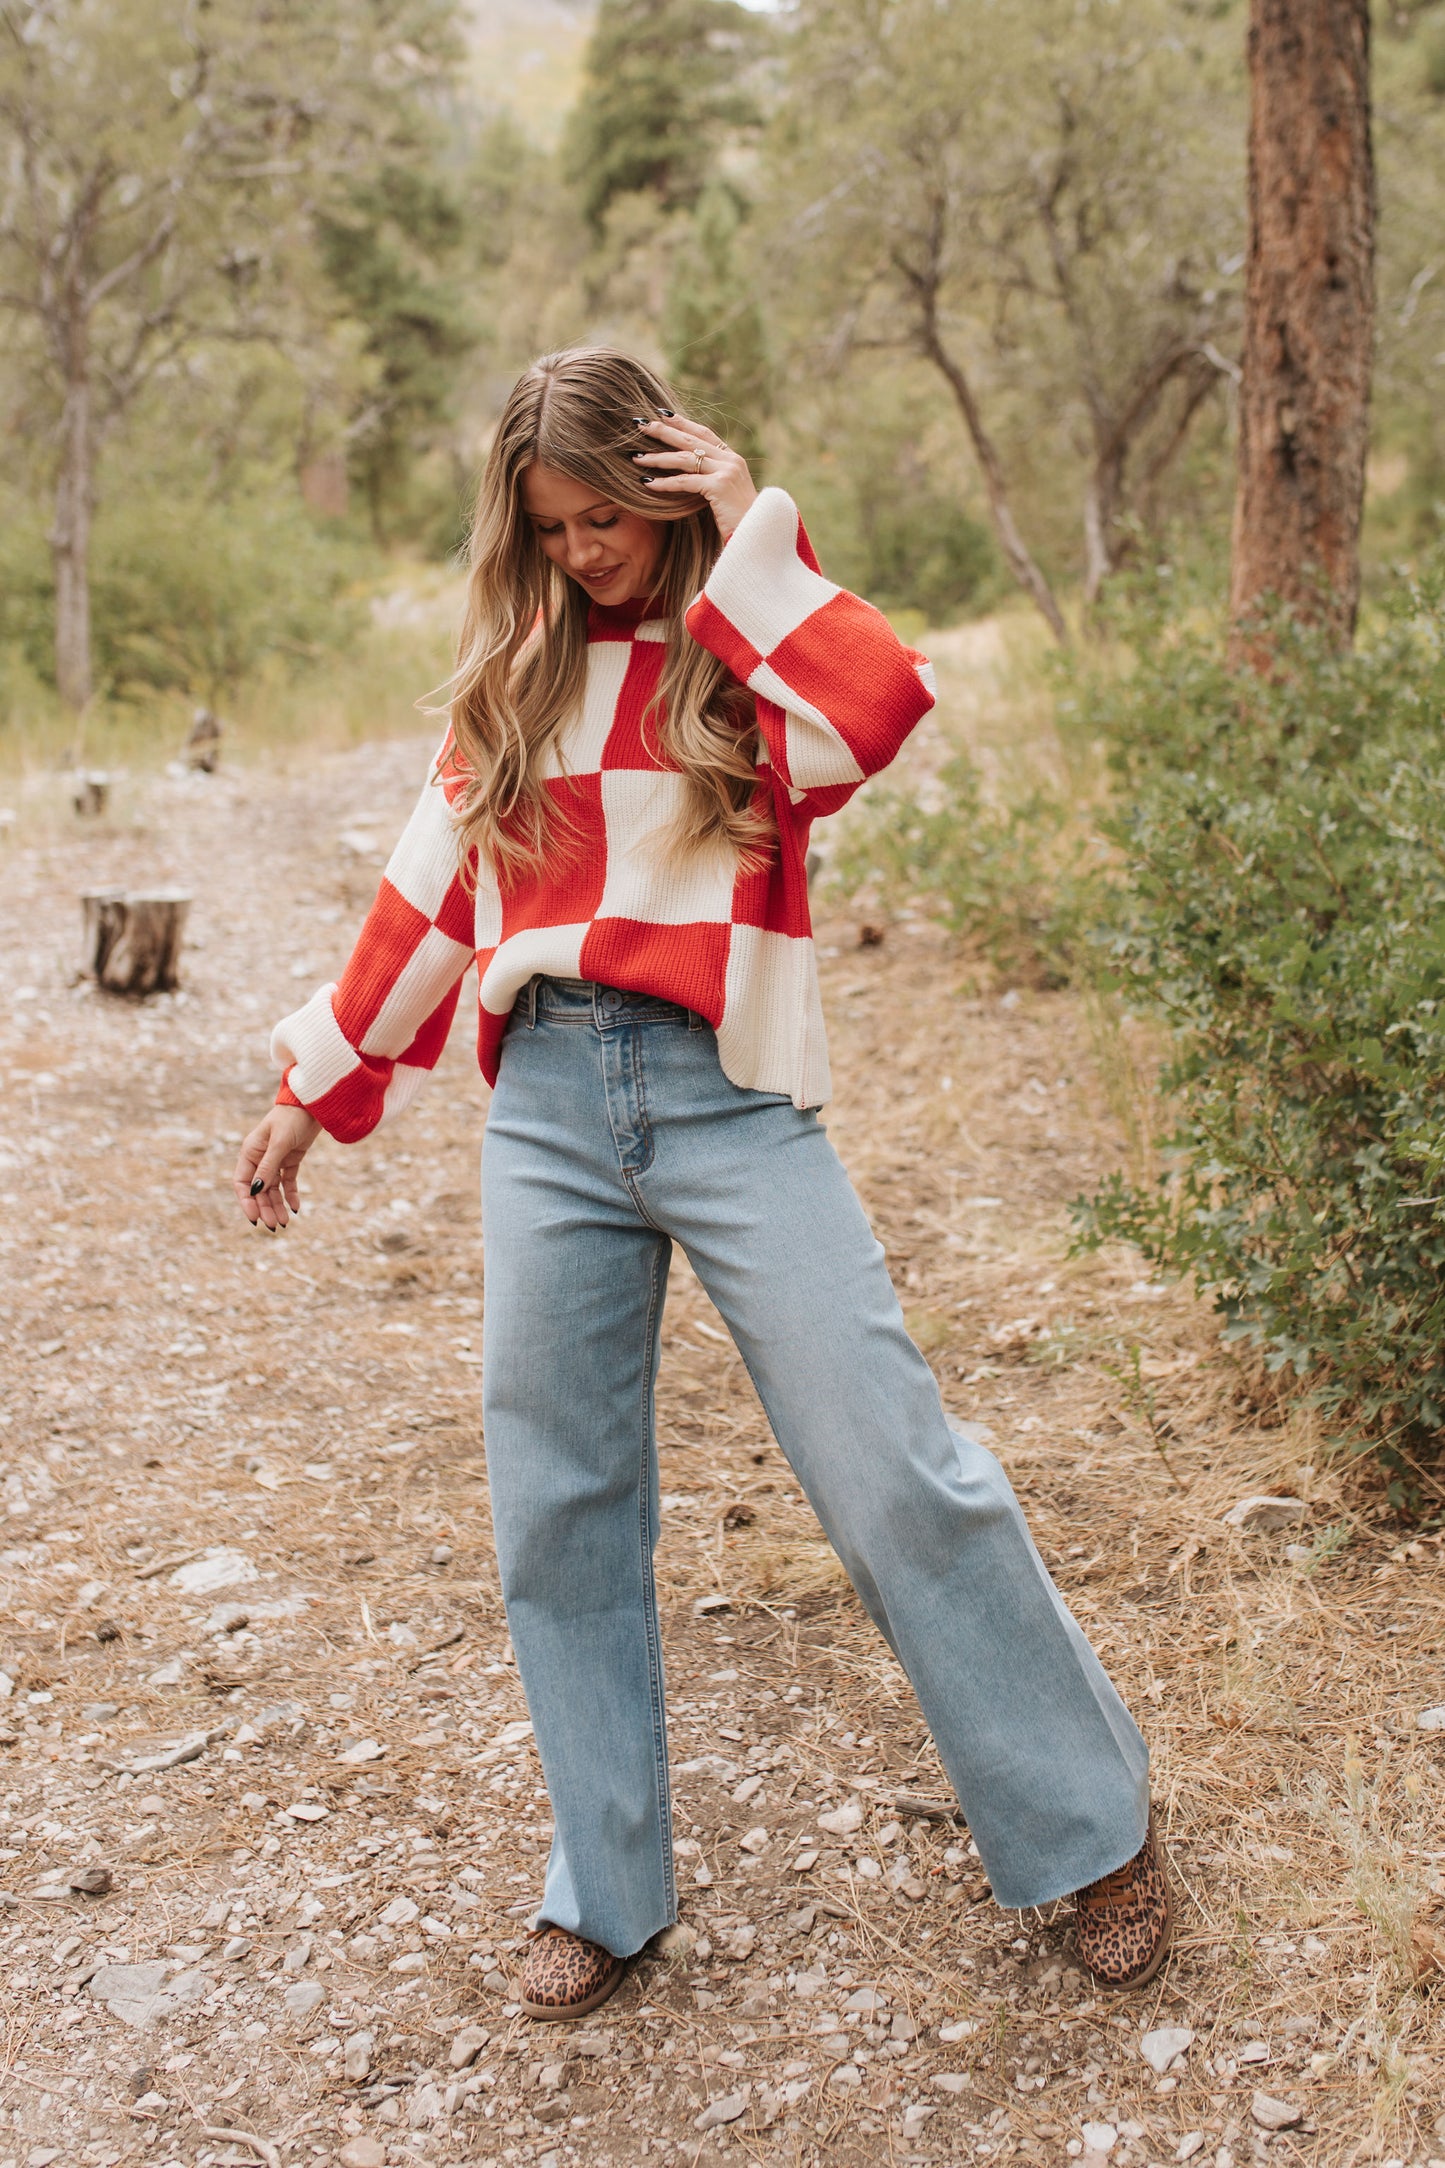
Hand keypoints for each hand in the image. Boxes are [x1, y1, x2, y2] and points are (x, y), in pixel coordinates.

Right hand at [232, 1104, 321, 1230]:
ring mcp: (275, 1160)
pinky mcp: (291, 1160)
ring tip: (284, 1223)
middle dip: (265, 1208)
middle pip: (259, 1190)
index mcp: (249, 1152)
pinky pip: (288, 1182)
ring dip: (277, 1206)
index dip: (247, 1202)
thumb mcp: (279, 1143)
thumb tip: (255, 1191)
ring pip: (273, 1189)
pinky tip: (295, 1208)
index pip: (242, 1183)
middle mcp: (259, 1158)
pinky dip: (291, 1195)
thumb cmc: (290, 1119)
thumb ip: (267, 1167)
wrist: (312, 1104)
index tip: (254, 1218)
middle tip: (274, 1226)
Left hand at [632, 412, 757, 540]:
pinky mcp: (719, 486)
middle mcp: (730, 459)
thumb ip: (713, 477)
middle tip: (641, 425)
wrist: (759, 534)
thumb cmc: (740, 519)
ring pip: (684, 459)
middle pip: (690, 439)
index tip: (661, 415)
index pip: (703, 433)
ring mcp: (726, 471)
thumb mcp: (727, 492)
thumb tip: (691, 471)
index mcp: (732, 457)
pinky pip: (685, 481)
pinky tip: (648, 483)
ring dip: (658, 458)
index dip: (682, 422)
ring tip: (637, 457)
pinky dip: (665, 483)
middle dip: (664, 431)